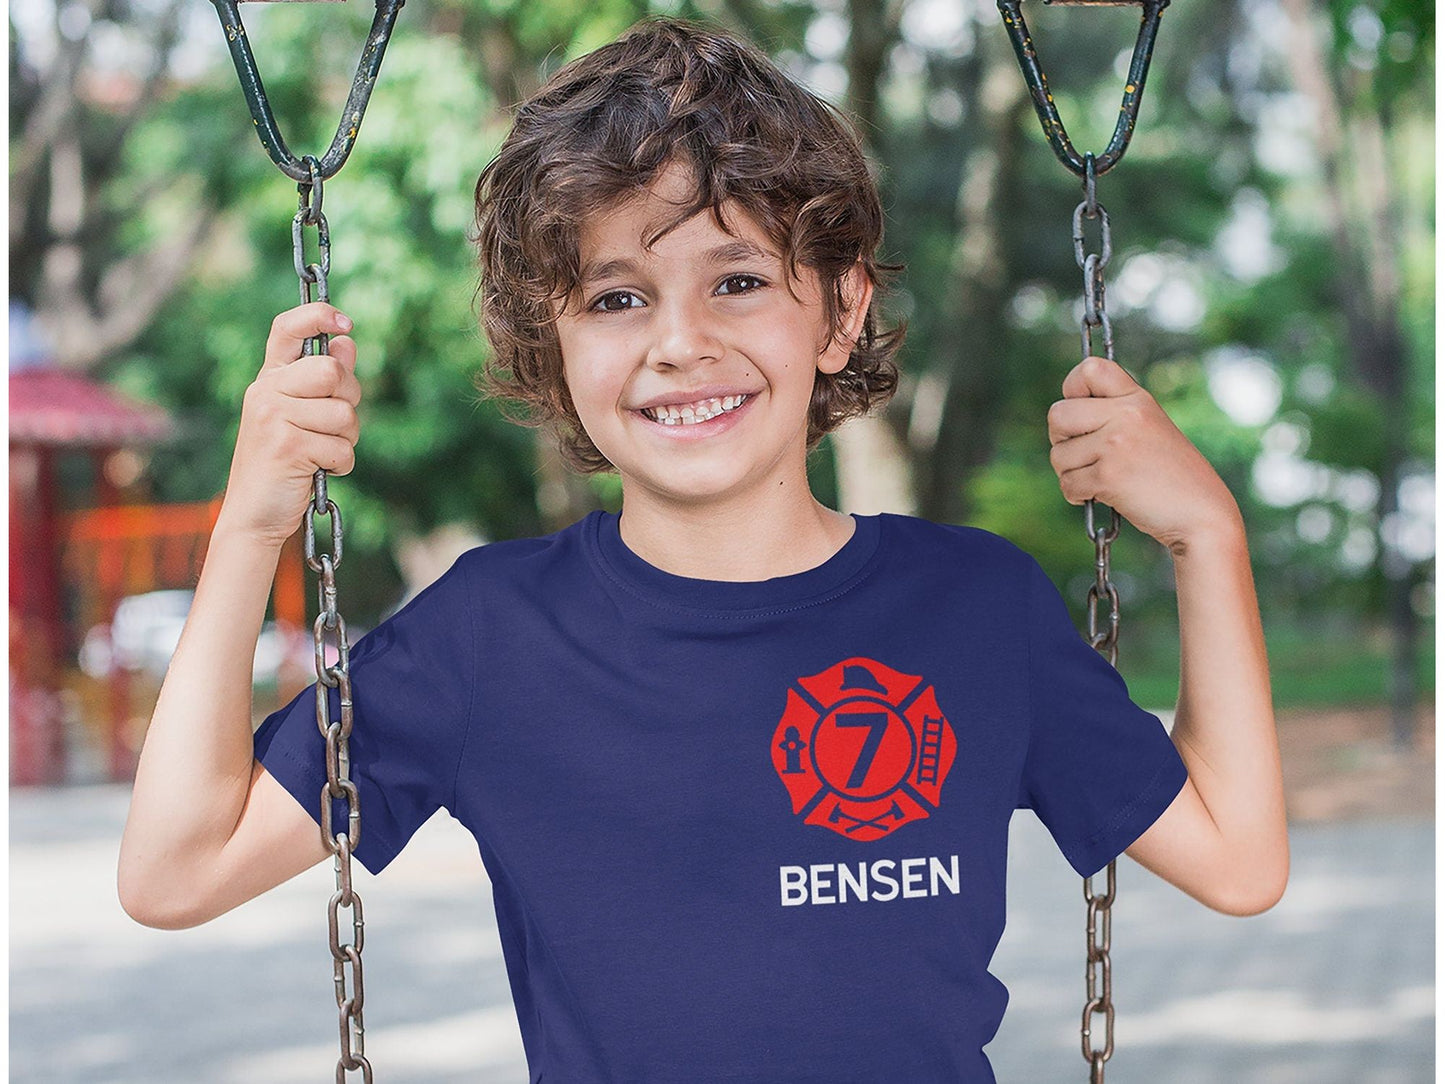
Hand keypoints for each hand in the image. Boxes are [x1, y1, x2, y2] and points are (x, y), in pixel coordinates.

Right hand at [216, 303, 361, 548]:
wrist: (253, 515)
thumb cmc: (282, 465)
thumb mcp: (300, 416)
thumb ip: (322, 381)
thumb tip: (346, 342)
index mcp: (269, 379)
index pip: (286, 328)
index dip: (317, 315)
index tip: (345, 323)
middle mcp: (265, 391)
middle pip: (332, 372)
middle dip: (349, 400)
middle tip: (335, 426)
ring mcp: (273, 417)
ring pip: (344, 413)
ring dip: (346, 441)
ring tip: (321, 454)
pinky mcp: (287, 445)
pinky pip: (342, 448)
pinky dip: (341, 465)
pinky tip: (317, 472)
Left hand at [1046, 356, 1240, 554]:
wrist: (1201, 514)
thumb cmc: (1171, 475)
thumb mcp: (1149, 428)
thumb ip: (1113, 414)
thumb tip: (1060, 414)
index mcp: (1137, 399)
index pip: (1089, 369)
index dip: (1072, 389)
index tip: (1080, 411)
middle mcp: (1126, 415)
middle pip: (1057, 414)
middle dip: (1061, 439)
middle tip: (1084, 454)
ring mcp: (1116, 444)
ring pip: (1058, 454)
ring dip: (1071, 473)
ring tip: (1102, 479)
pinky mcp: (1109, 476)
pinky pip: (1067, 483)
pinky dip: (1078, 495)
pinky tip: (1102, 496)